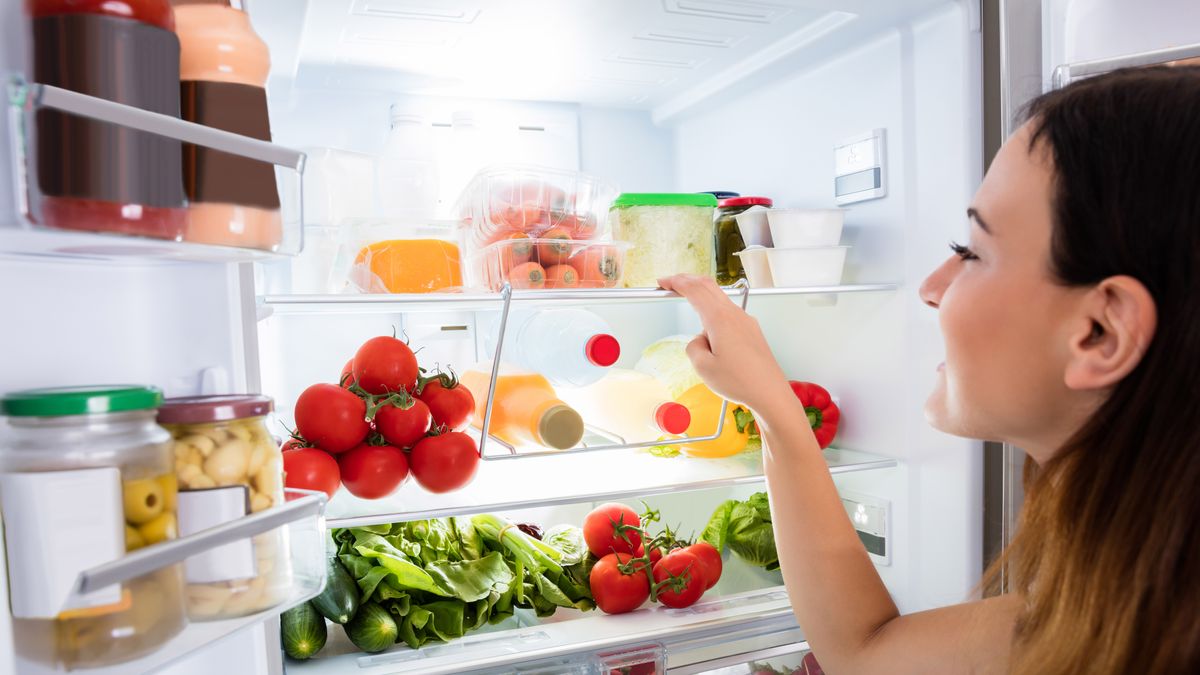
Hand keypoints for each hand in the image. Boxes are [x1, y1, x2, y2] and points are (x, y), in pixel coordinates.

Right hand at [658, 274, 792, 413]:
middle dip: (688, 280)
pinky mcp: (751, 331)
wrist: (770, 393)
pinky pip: (729, 314)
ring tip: (690, 309)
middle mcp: (735, 315)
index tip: (663, 282)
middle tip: (672, 283)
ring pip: (719, 298)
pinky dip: (714, 312)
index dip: (676, 282)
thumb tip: (700, 340)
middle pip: (708, 285)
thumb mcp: (703, 367)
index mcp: (720, 319)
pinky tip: (711, 329)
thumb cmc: (740, 382)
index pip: (694, 290)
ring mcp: (746, 321)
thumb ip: (693, 347)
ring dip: (702, 296)